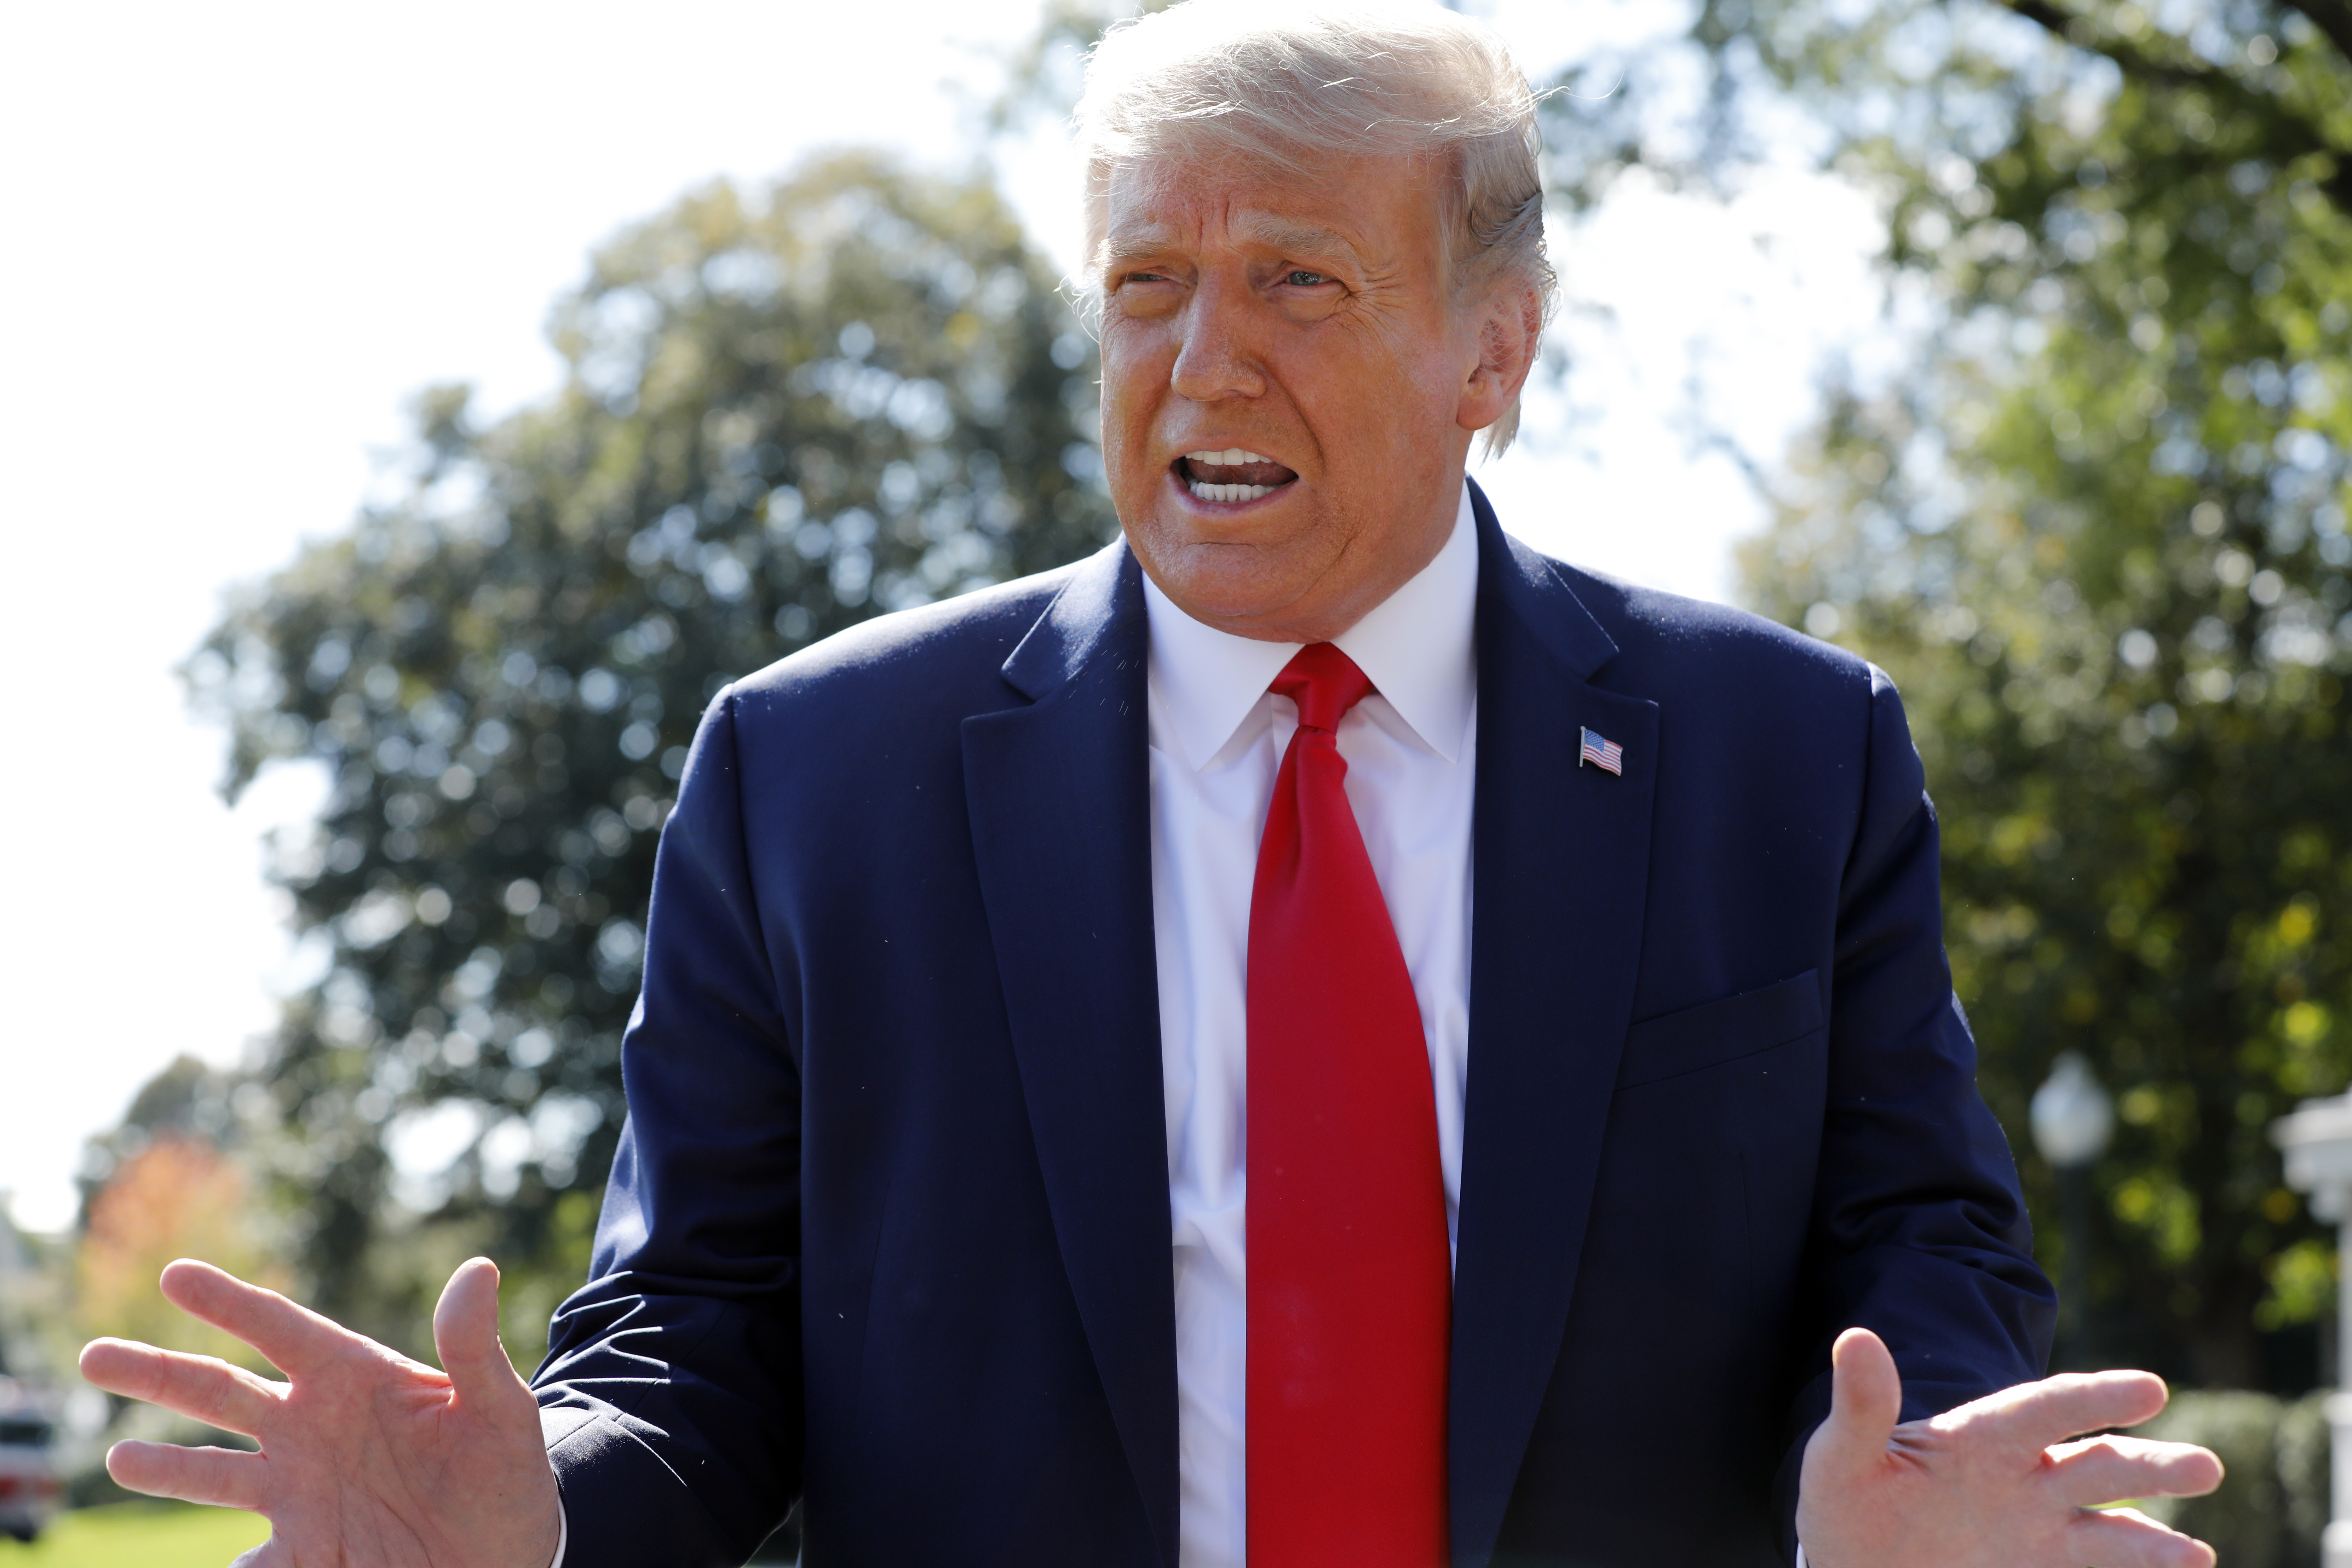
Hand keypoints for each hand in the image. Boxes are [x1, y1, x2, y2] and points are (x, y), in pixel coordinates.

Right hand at [79, 1257, 561, 1567]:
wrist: (512, 1542)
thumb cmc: (505, 1468)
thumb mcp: (500, 1407)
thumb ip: (474, 1347)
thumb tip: (480, 1269)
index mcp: (355, 1378)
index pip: (282, 1329)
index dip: (231, 1301)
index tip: (177, 1273)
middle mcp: (312, 1428)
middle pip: (220, 1391)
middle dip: (158, 1371)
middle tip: (95, 1355)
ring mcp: (300, 1490)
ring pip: (212, 1472)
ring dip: (165, 1466)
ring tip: (120, 1457)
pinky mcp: (305, 1550)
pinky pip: (248, 1563)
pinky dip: (225, 1567)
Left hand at [1796, 1327, 2223, 1567]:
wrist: (1849, 1567)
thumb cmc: (1846, 1505)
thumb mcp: (1840, 1458)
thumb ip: (1860, 1407)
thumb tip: (1855, 1338)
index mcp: (1981, 1439)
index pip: (2047, 1408)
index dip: (2096, 1396)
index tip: (2150, 1389)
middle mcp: (2024, 1482)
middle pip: (2099, 1466)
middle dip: (2152, 1466)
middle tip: (2205, 1467)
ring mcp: (2036, 1536)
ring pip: (2111, 1533)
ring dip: (2156, 1543)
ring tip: (2198, 1557)